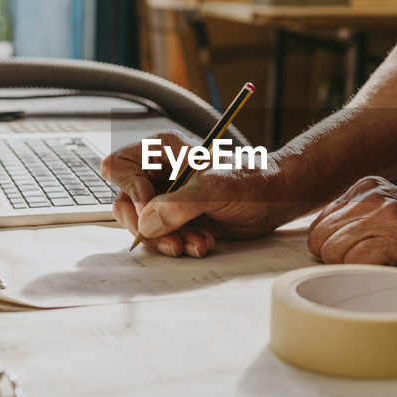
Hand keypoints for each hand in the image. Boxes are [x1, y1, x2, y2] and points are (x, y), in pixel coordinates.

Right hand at [100, 131, 286, 257]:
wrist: (277, 198)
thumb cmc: (251, 179)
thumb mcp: (214, 188)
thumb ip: (178, 205)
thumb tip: (146, 224)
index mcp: (163, 151)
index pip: (119, 167)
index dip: (131, 190)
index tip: (152, 208)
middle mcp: (159, 174)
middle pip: (125, 203)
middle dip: (147, 226)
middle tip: (172, 239)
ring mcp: (167, 199)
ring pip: (143, 226)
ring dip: (167, 240)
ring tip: (198, 242)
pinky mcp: (178, 221)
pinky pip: (163, 238)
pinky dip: (181, 245)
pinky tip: (204, 243)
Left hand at [307, 176, 396, 291]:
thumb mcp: (388, 221)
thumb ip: (354, 227)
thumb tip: (313, 252)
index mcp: (366, 188)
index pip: (316, 227)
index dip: (334, 253)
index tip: (362, 260)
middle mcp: (373, 195)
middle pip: (319, 240)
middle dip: (339, 264)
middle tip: (376, 267)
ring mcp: (387, 212)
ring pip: (333, 253)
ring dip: (356, 272)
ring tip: (388, 267)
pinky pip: (355, 264)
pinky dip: (370, 278)